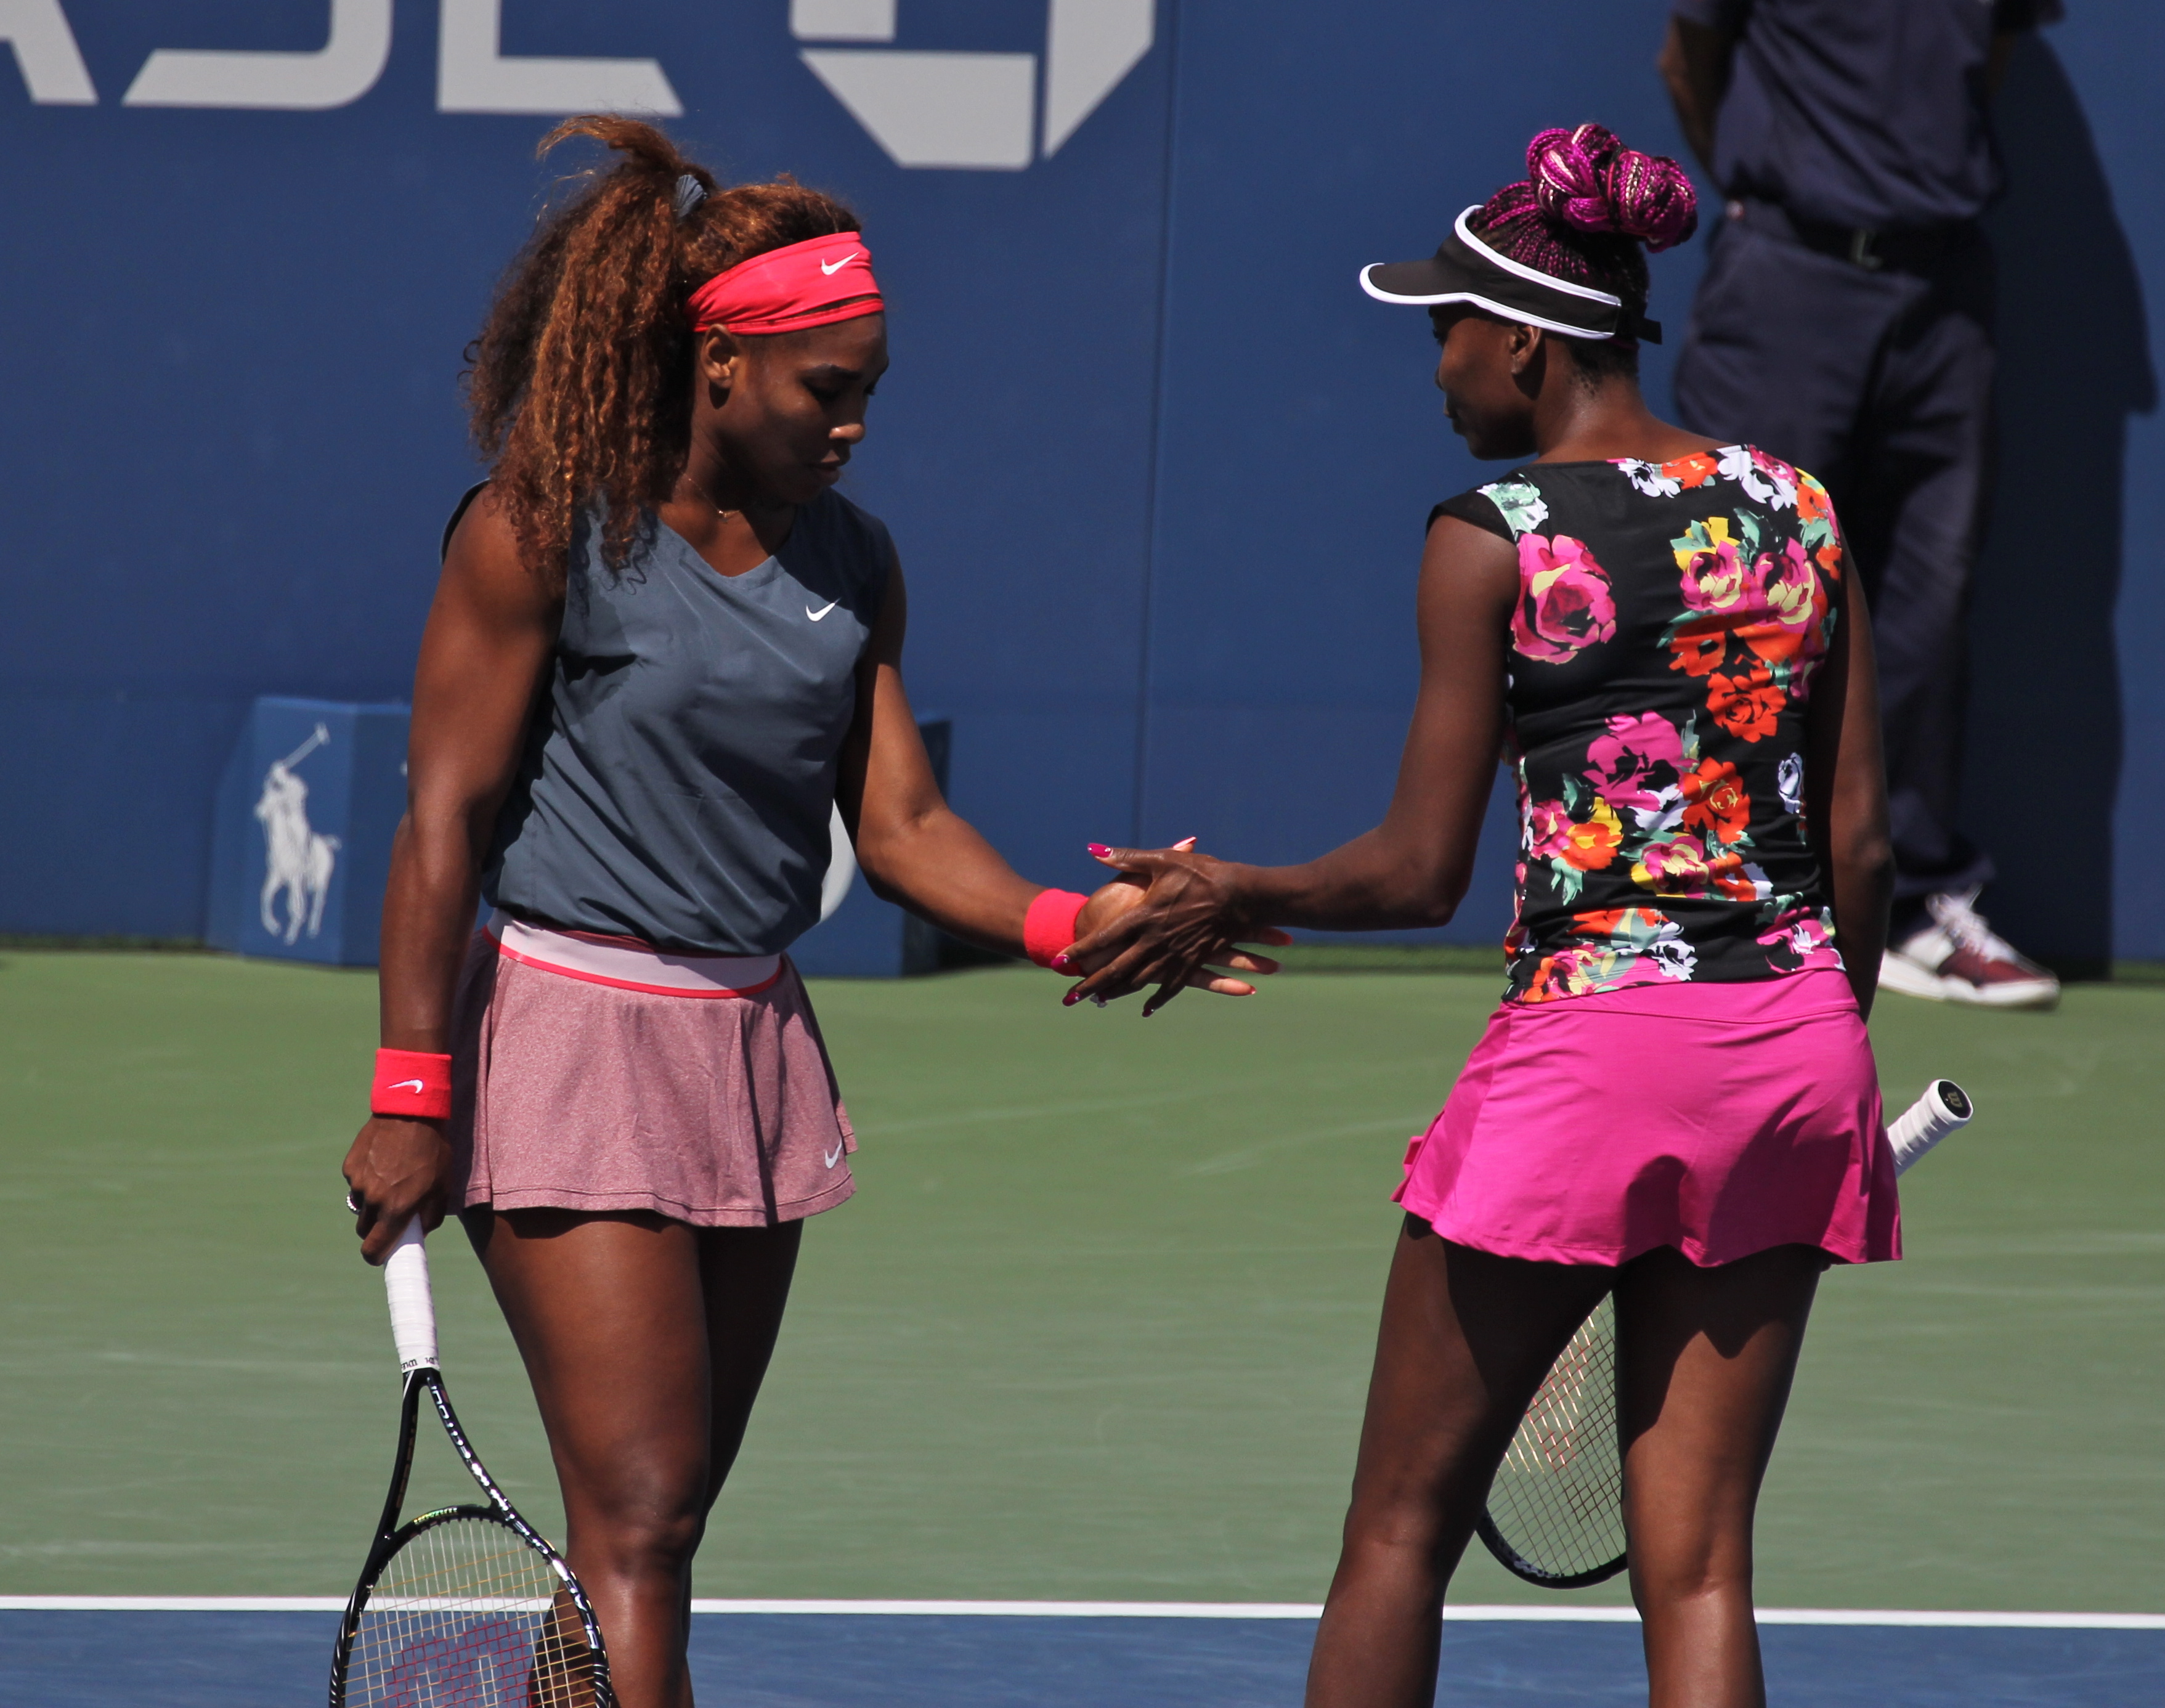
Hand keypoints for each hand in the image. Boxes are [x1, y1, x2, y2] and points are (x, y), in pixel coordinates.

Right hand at [343, 1115, 452, 1264]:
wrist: (412, 1113)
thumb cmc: (433, 1152)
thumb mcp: (442, 1187)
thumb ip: (429, 1216)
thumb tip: (418, 1232)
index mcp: (396, 1209)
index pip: (373, 1249)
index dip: (376, 1256)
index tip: (380, 1254)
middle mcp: (373, 1200)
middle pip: (364, 1229)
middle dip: (376, 1227)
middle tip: (391, 1214)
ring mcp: (358, 1182)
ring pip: (360, 1205)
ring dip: (372, 1201)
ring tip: (392, 1178)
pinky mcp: (350, 1166)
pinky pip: (356, 1183)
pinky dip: (366, 1180)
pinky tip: (383, 1162)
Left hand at [1062, 842, 1290, 1015]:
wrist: (1243, 896)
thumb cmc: (1203, 874)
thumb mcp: (1162, 861)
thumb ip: (1126, 858)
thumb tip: (1093, 850)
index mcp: (1143, 916)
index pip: (1103, 938)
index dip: (1080, 950)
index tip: (1059, 961)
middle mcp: (1154, 941)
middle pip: (1115, 968)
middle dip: (1090, 984)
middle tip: (1069, 998)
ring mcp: (1173, 956)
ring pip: (1138, 981)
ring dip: (1116, 992)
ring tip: (1097, 1001)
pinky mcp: (1192, 963)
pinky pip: (1169, 987)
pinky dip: (1156, 999)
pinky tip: (1145, 1009)